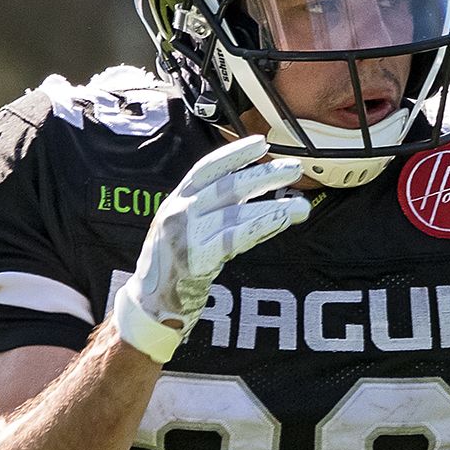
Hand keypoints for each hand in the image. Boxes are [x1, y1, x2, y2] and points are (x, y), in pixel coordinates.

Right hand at [111, 135, 309, 362]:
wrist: (148, 306)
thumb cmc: (172, 267)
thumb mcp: (182, 228)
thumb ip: (206, 209)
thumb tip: (248, 189)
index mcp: (175, 201)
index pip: (207, 168)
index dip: (234, 154)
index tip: (262, 143)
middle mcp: (178, 213)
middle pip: (227, 187)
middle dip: (264, 175)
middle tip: (294, 168)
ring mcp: (185, 236)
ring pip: (236, 213)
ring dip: (273, 206)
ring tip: (301, 206)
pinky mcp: (195, 260)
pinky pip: (234, 239)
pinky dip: (261, 227)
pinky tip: (281, 221)